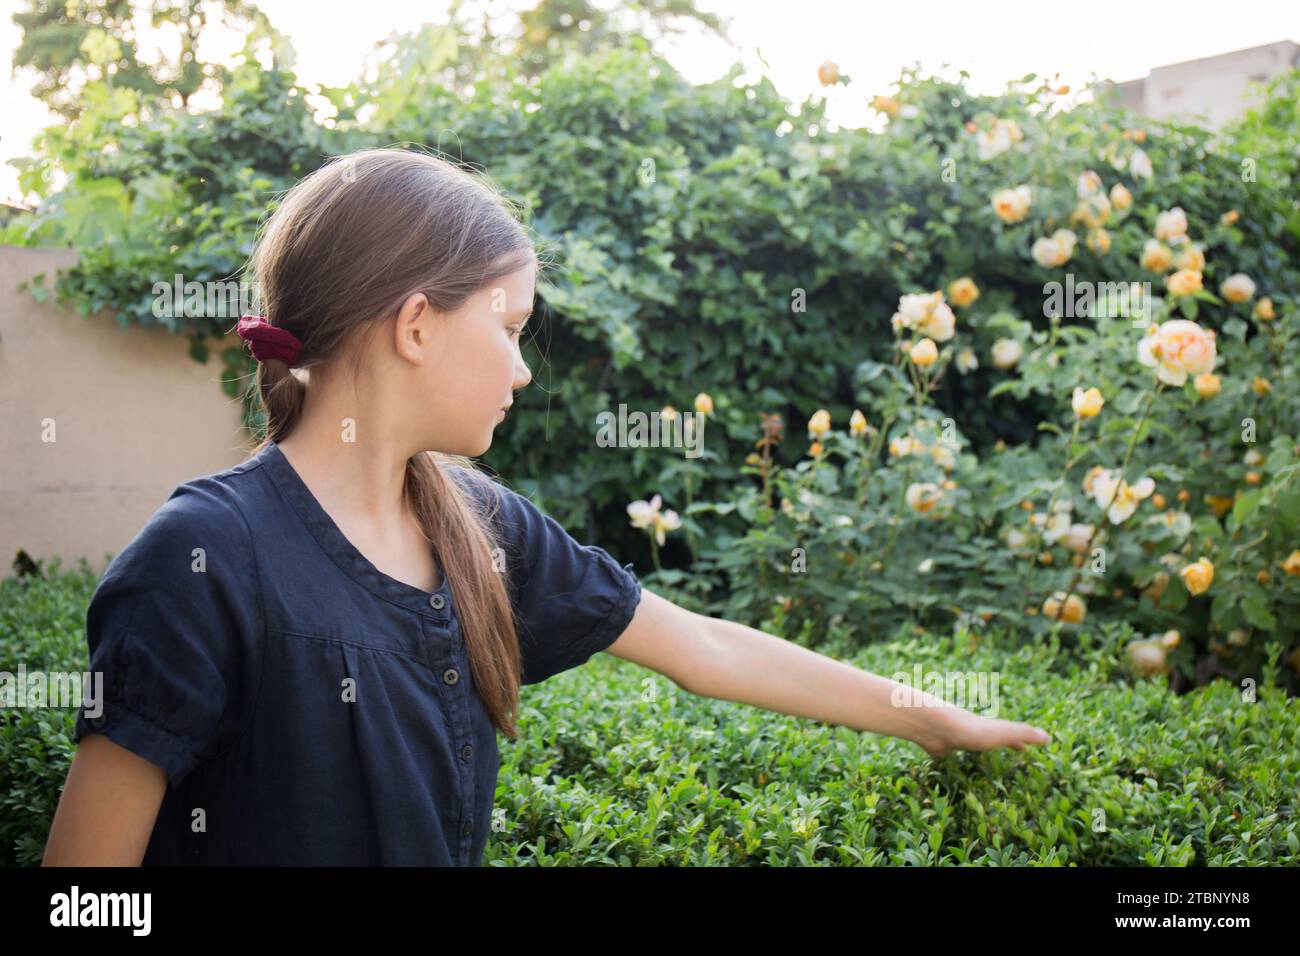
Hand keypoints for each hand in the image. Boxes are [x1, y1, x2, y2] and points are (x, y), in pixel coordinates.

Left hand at [913, 707, 1050, 760]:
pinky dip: (952, 766)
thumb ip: (1022, 734)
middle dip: (998, 749)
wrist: (933, 726)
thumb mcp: (1001, 732)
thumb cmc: (970, 729)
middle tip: (1006, 760)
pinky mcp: (941, 750)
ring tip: (982, 770)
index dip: (1019, 742)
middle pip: (988, 742)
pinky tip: (951, 774)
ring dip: (976, 757)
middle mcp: (974, 734)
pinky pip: (948, 759)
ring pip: (968, 749)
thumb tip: (1048, 737)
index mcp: (991, 731)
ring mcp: (956, 741)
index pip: (1009, 736)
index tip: (1027, 751)